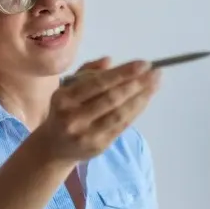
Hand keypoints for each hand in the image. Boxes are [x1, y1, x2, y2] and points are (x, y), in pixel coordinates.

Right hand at [36, 57, 160, 161]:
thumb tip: (109, 60)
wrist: (54, 147)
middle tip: (155, 73)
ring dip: (140, 98)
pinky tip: (145, 99)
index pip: (98, 83)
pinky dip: (136, 111)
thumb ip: (87, 72)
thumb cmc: (64, 111)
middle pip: (111, 98)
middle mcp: (73, 117)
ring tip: (155, 85)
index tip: (143, 64)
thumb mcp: (67, 89)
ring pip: (119, 113)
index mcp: (64, 98)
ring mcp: (86, 134)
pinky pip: (122, 125)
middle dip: (136, 84)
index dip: (123, 73)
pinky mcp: (99, 145)